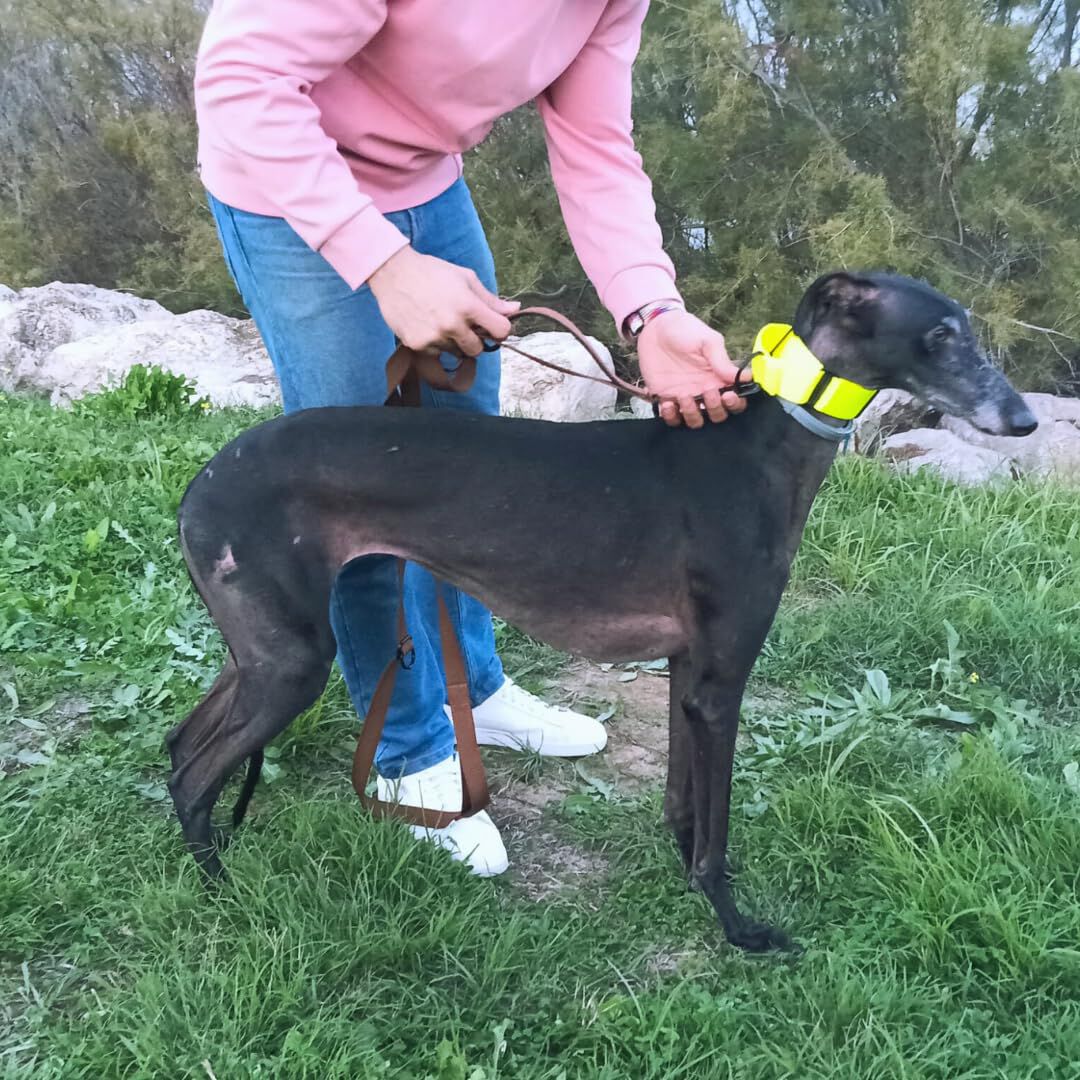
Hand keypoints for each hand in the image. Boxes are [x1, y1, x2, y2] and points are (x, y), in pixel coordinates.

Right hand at [368, 246, 519, 355]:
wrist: (392, 273)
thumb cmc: (432, 272)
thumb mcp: (465, 278)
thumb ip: (490, 299)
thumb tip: (515, 309)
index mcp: (469, 306)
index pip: (501, 331)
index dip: (501, 330)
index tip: (494, 327)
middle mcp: (453, 325)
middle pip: (478, 349)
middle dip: (475, 340)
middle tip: (464, 325)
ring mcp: (434, 337)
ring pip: (456, 352)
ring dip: (454, 342)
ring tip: (441, 320)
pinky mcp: (417, 344)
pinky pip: (436, 353)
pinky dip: (435, 343)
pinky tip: (426, 324)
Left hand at [637, 309, 749, 428]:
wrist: (655, 328)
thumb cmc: (685, 330)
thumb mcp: (708, 341)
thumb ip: (723, 361)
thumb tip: (747, 377)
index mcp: (719, 378)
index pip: (735, 401)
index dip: (735, 404)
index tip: (728, 395)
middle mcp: (705, 391)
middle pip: (717, 415)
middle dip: (715, 409)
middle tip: (708, 391)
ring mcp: (686, 397)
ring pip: (696, 421)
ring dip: (692, 414)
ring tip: (684, 396)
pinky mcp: (666, 399)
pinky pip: (672, 419)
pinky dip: (671, 417)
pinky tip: (667, 403)